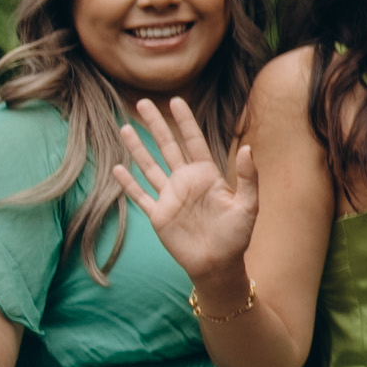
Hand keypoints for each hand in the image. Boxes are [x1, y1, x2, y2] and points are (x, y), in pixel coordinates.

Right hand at [116, 98, 259, 292]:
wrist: (218, 265)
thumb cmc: (237, 236)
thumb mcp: (248, 205)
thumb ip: (248, 178)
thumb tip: (247, 148)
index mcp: (207, 175)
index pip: (193, 141)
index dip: (185, 121)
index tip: (175, 101)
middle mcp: (186, 182)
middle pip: (167, 146)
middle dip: (156, 125)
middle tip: (142, 102)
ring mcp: (170, 197)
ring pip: (149, 166)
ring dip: (137, 148)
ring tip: (125, 128)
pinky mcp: (159, 215)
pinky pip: (140, 195)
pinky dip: (128, 184)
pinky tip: (117, 169)